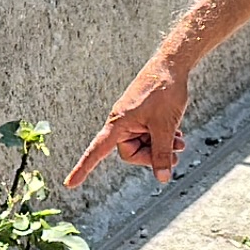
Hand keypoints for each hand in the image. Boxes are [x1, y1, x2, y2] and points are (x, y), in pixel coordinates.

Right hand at [67, 57, 191, 186]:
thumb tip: (162, 178)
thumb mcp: (165, 127)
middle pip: (131, 152)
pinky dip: (162, 138)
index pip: (97, 151)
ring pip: (143, 144)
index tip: (69, 184)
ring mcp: (132, 119)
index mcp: (118, 124)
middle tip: (175, 152)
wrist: (172, 65)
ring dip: (161, 146)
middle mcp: (121, 123)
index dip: (83, 168)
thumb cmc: (164, 92)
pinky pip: (148, 135)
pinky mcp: (142, 115)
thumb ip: (162, 154)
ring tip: (179, 142)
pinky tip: (177, 134)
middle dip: (153, 154)